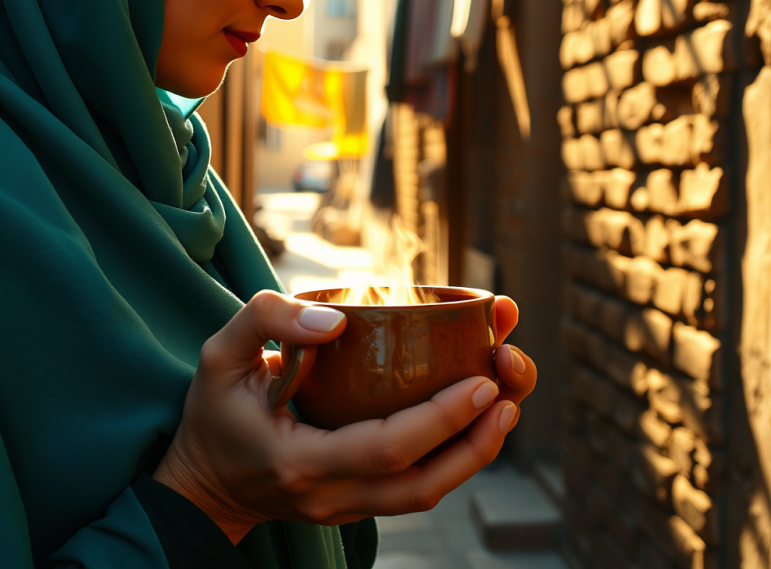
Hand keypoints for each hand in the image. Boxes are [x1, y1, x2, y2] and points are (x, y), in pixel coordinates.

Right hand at [153, 291, 532, 543]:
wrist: (201, 483)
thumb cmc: (213, 412)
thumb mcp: (220, 353)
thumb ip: (269, 320)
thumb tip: (339, 321)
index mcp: (300, 461)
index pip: (387, 448)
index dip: (442, 418)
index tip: (482, 380)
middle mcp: (331, 496)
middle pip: (424, 483)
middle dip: (480, 437)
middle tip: (512, 383)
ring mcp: (347, 507)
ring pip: (427, 492)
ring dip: (477, 451)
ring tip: (509, 401)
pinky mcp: (356, 502)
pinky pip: (415, 486)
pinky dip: (452, 455)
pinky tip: (474, 416)